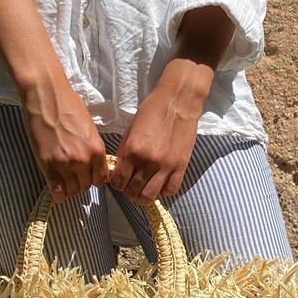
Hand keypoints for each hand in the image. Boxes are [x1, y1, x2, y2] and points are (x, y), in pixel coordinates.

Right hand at [20, 80, 110, 202]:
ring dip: (70, 188)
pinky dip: (58, 193)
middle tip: (75, 177)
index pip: (101, 179)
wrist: (46, 97)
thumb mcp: (90, 127)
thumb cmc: (69, 106)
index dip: (95, 179)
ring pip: (72, 190)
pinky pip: (56, 189)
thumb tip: (93, 162)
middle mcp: (82, 160)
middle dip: (82, 183)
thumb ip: (92, 148)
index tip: (90, 176)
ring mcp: (64, 164)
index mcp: (96, 150)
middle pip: (86, 185)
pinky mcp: (47, 165)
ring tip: (65, 181)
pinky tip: (57, 189)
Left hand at [108, 85, 199, 202]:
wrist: (178, 101)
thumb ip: (124, 150)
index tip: (119, 181)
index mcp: (133, 150)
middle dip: (128, 192)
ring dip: (143, 196)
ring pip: (150, 195)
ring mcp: (166, 166)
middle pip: (133, 191)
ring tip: (143, 190)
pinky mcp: (181, 166)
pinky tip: (160, 183)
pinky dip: (163, 191)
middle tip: (130, 186)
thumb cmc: (152, 110)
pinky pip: (170, 189)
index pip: (119, 180)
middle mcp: (149, 161)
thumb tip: (120, 168)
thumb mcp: (131, 128)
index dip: (116, 184)